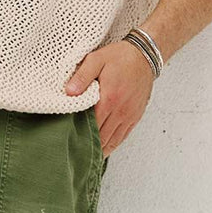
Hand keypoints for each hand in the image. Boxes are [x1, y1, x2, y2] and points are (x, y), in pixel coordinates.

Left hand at [63, 40, 154, 156]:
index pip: (90, 124)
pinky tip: (102, 150)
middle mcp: (120, 111)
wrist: (145, 55)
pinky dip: (111, 145)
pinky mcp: (135, 117)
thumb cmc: (120, 57)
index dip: (78, 134)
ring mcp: (129, 116)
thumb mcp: (97, 59)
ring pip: (112, 141)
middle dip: (86, 145)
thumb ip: (82, 76)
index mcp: (109, 98)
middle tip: (71, 152)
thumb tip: (68, 92)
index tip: (66, 140)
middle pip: (100, 137)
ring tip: (84, 156)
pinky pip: (122, 137)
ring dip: (99, 149)